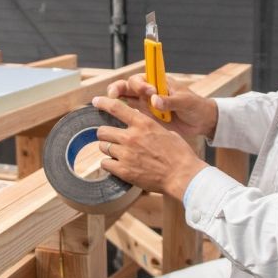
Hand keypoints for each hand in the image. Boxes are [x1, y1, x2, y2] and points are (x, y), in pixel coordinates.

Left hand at [92, 95, 208, 199]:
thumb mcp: (166, 132)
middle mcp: (131, 137)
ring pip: (103, 147)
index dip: (103, 103)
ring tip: (117, 153)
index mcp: (143, 124)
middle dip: (105, 134)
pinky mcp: (124, 171)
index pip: (116, 108)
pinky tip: (117, 165)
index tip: (95, 101)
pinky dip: (109, 164)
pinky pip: (105, 164)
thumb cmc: (179, 154)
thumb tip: (142, 126)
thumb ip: (150, 127)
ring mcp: (126, 154)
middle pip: (102, 131)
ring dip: (108, 149)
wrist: (182, 176)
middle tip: (111, 138)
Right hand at [105, 74, 217, 139]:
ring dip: (115, 102)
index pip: (142, 78)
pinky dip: (121, 116)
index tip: (149, 92)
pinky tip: (115, 122)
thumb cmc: (195, 106)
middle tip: (113, 95)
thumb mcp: (185, 102)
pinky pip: (129, 115)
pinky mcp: (145, 117)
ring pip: (124, 100)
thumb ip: (170, 100)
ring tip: (108, 106)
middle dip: (118, 89)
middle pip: (127, 87)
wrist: (201, 122)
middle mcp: (148, 91)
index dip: (140, 83)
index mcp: (158, 82)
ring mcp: (145, 104)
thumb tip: (155, 100)